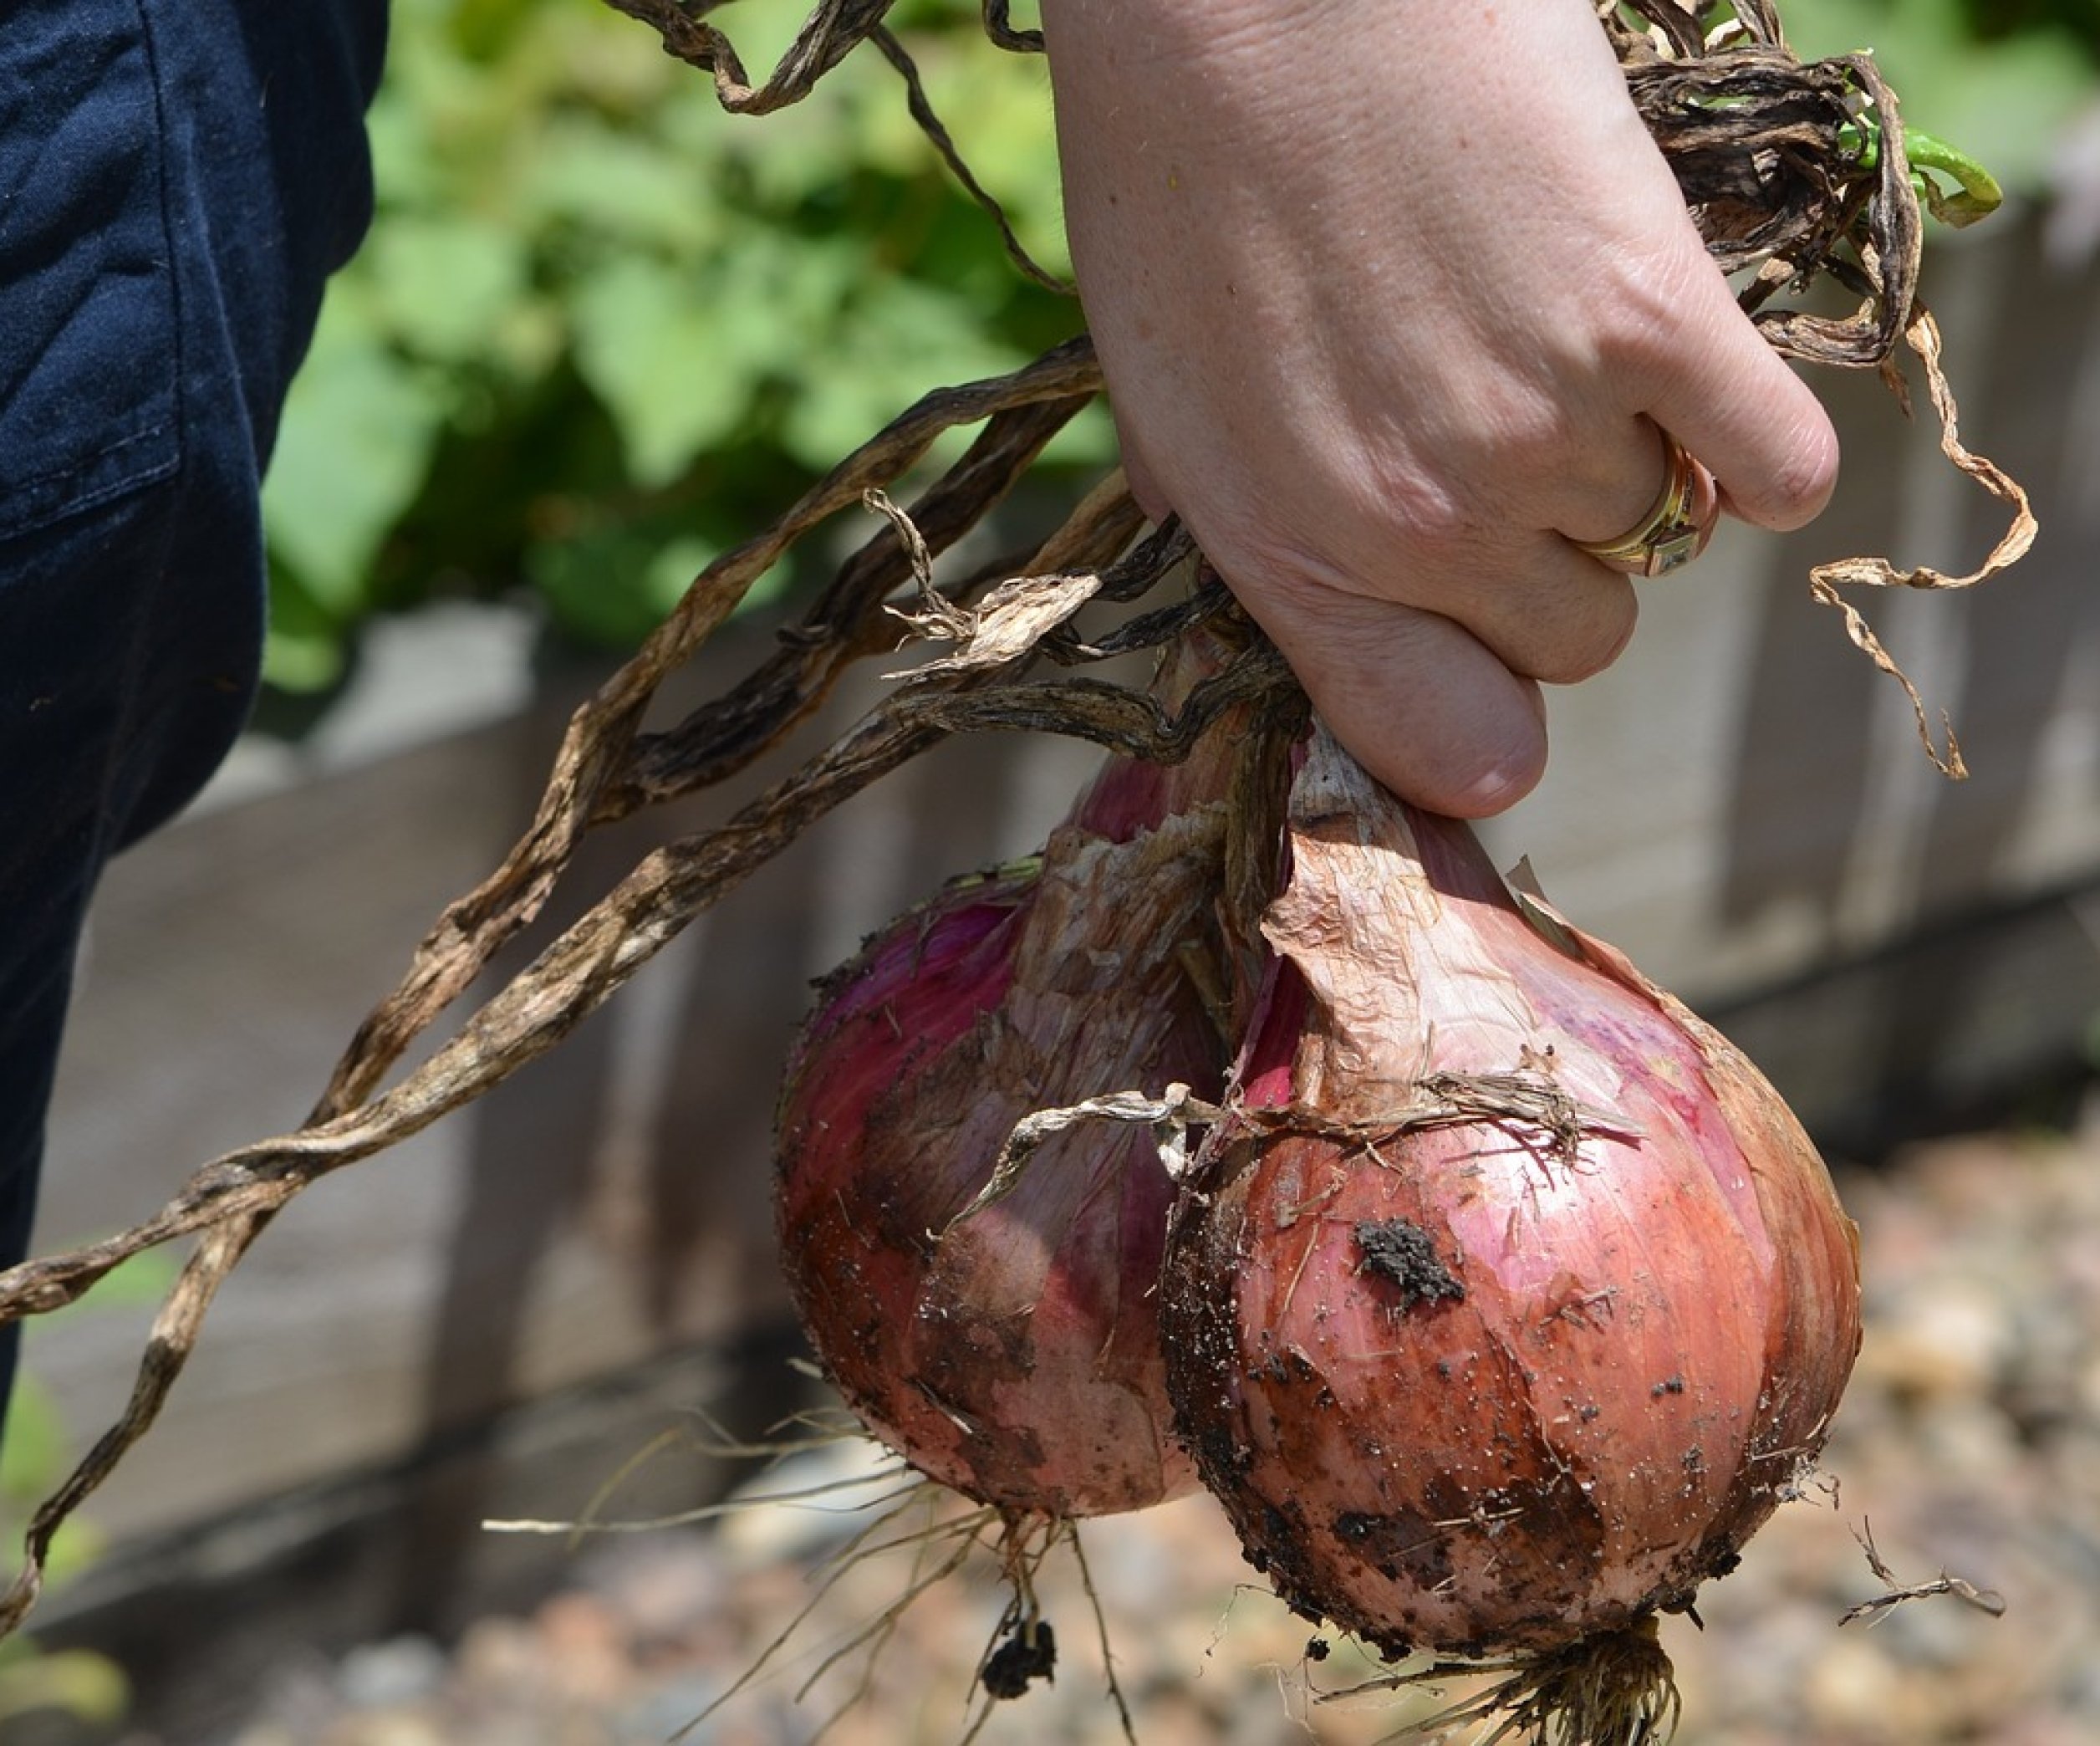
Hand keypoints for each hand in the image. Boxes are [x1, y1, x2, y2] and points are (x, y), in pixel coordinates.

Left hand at [1041, 0, 1838, 814]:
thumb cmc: (1178, 172)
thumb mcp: (1157, 398)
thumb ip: (1243, 541)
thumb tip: (1303, 649)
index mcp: (1290, 558)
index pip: (1446, 745)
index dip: (1486, 723)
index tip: (1497, 670)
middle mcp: (1421, 529)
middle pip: (1579, 643)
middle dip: (1557, 566)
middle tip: (1513, 447)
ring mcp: (1542, 430)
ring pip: (1663, 529)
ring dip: (1631, 456)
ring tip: (1552, 336)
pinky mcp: (1650, 319)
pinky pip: (1780, 466)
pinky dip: (1763, 443)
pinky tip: (1698, 378)